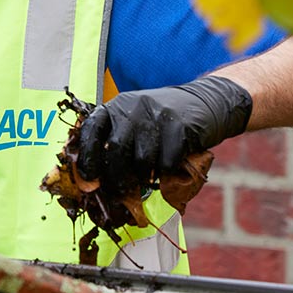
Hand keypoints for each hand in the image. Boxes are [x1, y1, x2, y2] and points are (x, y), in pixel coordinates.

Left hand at [76, 76, 252, 183]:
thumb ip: (115, 143)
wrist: (205, 101)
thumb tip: (94, 181)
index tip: (88, 178)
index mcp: (116, 106)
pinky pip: (166, 163)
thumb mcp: (135, 121)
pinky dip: (166, 174)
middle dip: (117, 177)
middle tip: (122, 190)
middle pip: (117, 150)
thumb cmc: (161, 122)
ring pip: (142, 161)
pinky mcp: (179, 126)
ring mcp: (157, 115)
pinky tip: (168, 168)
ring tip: (148, 177)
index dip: (86, 156)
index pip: (91, 129)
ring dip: (144, 177)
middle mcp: (133, 107)